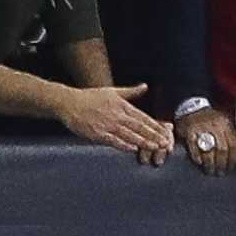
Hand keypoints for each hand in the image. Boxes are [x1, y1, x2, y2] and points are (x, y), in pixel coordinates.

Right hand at [56, 82, 172, 163]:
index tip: (166, 132)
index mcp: (122, 105)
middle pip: (139, 127)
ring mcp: (107, 125)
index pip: (143, 117)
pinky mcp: (97, 133)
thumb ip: (130, 92)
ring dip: (143, 141)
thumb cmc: (90, 97)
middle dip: (153, 135)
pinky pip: (113, 140)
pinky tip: (133, 148)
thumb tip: (145, 86)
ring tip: (155, 147)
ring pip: (129, 134)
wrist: (70, 103)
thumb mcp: (113, 91)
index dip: (155, 125)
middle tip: (165, 143)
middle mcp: (117, 115)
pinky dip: (124, 144)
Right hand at [180, 104, 235, 174]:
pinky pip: (194, 147)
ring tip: (210, 170)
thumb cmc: (210, 119)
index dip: (233, 158)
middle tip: (220, 172)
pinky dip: (197, 156)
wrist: (192, 108)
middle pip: (222, 149)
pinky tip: (199, 162)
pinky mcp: (190, 131)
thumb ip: (234, 134)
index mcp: (226, 123)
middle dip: (221, 163)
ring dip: (210, 163)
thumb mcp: (225, 122)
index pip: (234, 144)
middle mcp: (216, 125)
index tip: (230, 167)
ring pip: (209, 150)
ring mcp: (202, 128)